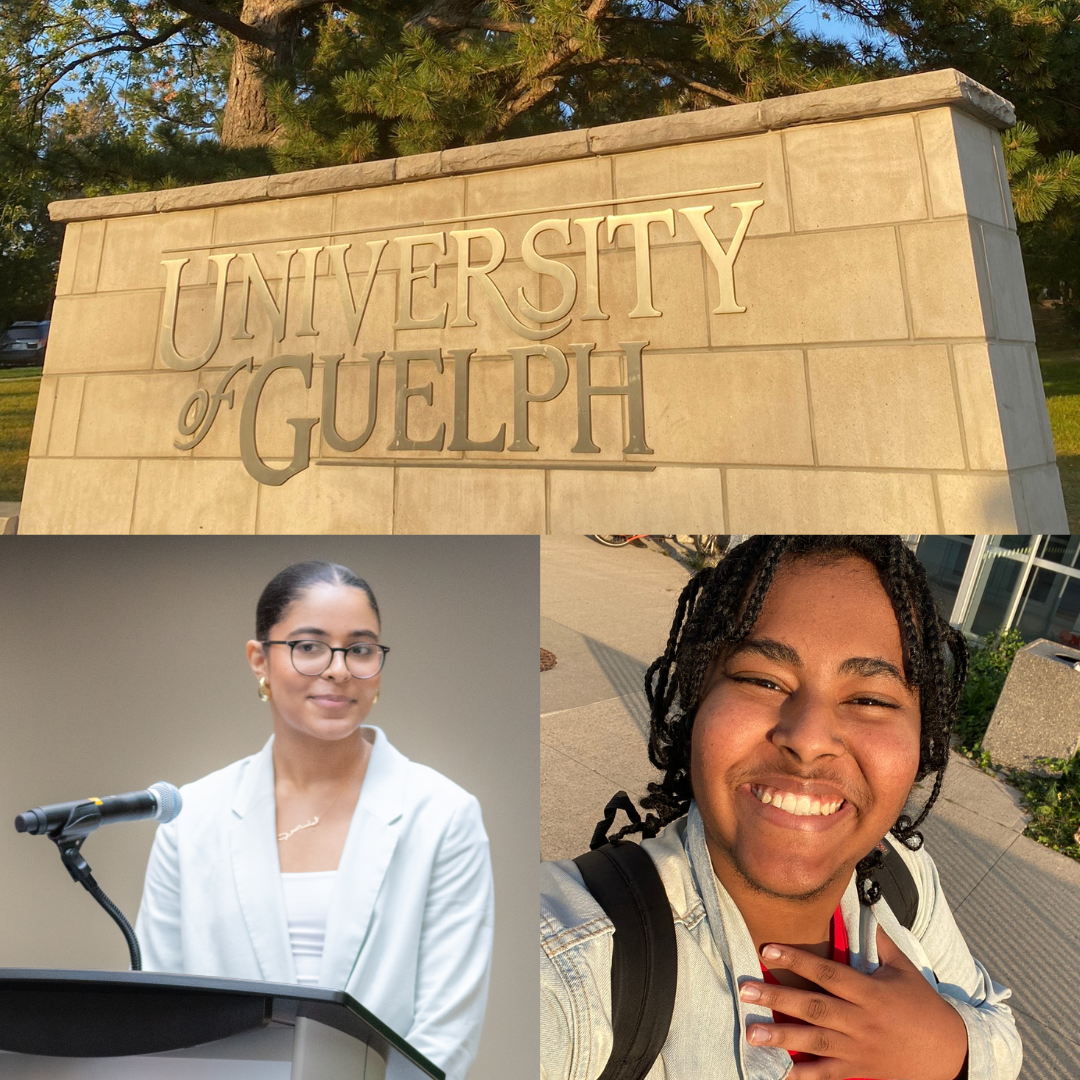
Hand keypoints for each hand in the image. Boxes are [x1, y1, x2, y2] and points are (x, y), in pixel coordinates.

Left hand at [738, 926, 967, 1079]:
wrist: (951, 1055)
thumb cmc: (925, 1007)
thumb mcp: (905, 970)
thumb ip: (881, 943)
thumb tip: (865, 909)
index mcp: (870, 991)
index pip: (828, 972)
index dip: (798, 960)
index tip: (767, 949)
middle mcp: (861, 1020)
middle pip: (814, 1006)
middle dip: (777, 998)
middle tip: (744, 990)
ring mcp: (859, 1049)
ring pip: (815, 1042)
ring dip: (781, 1037)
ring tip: (751, 1033)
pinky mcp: (860, 1071)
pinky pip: (828, 1075)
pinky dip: (804, 1077)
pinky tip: (780, 1075)